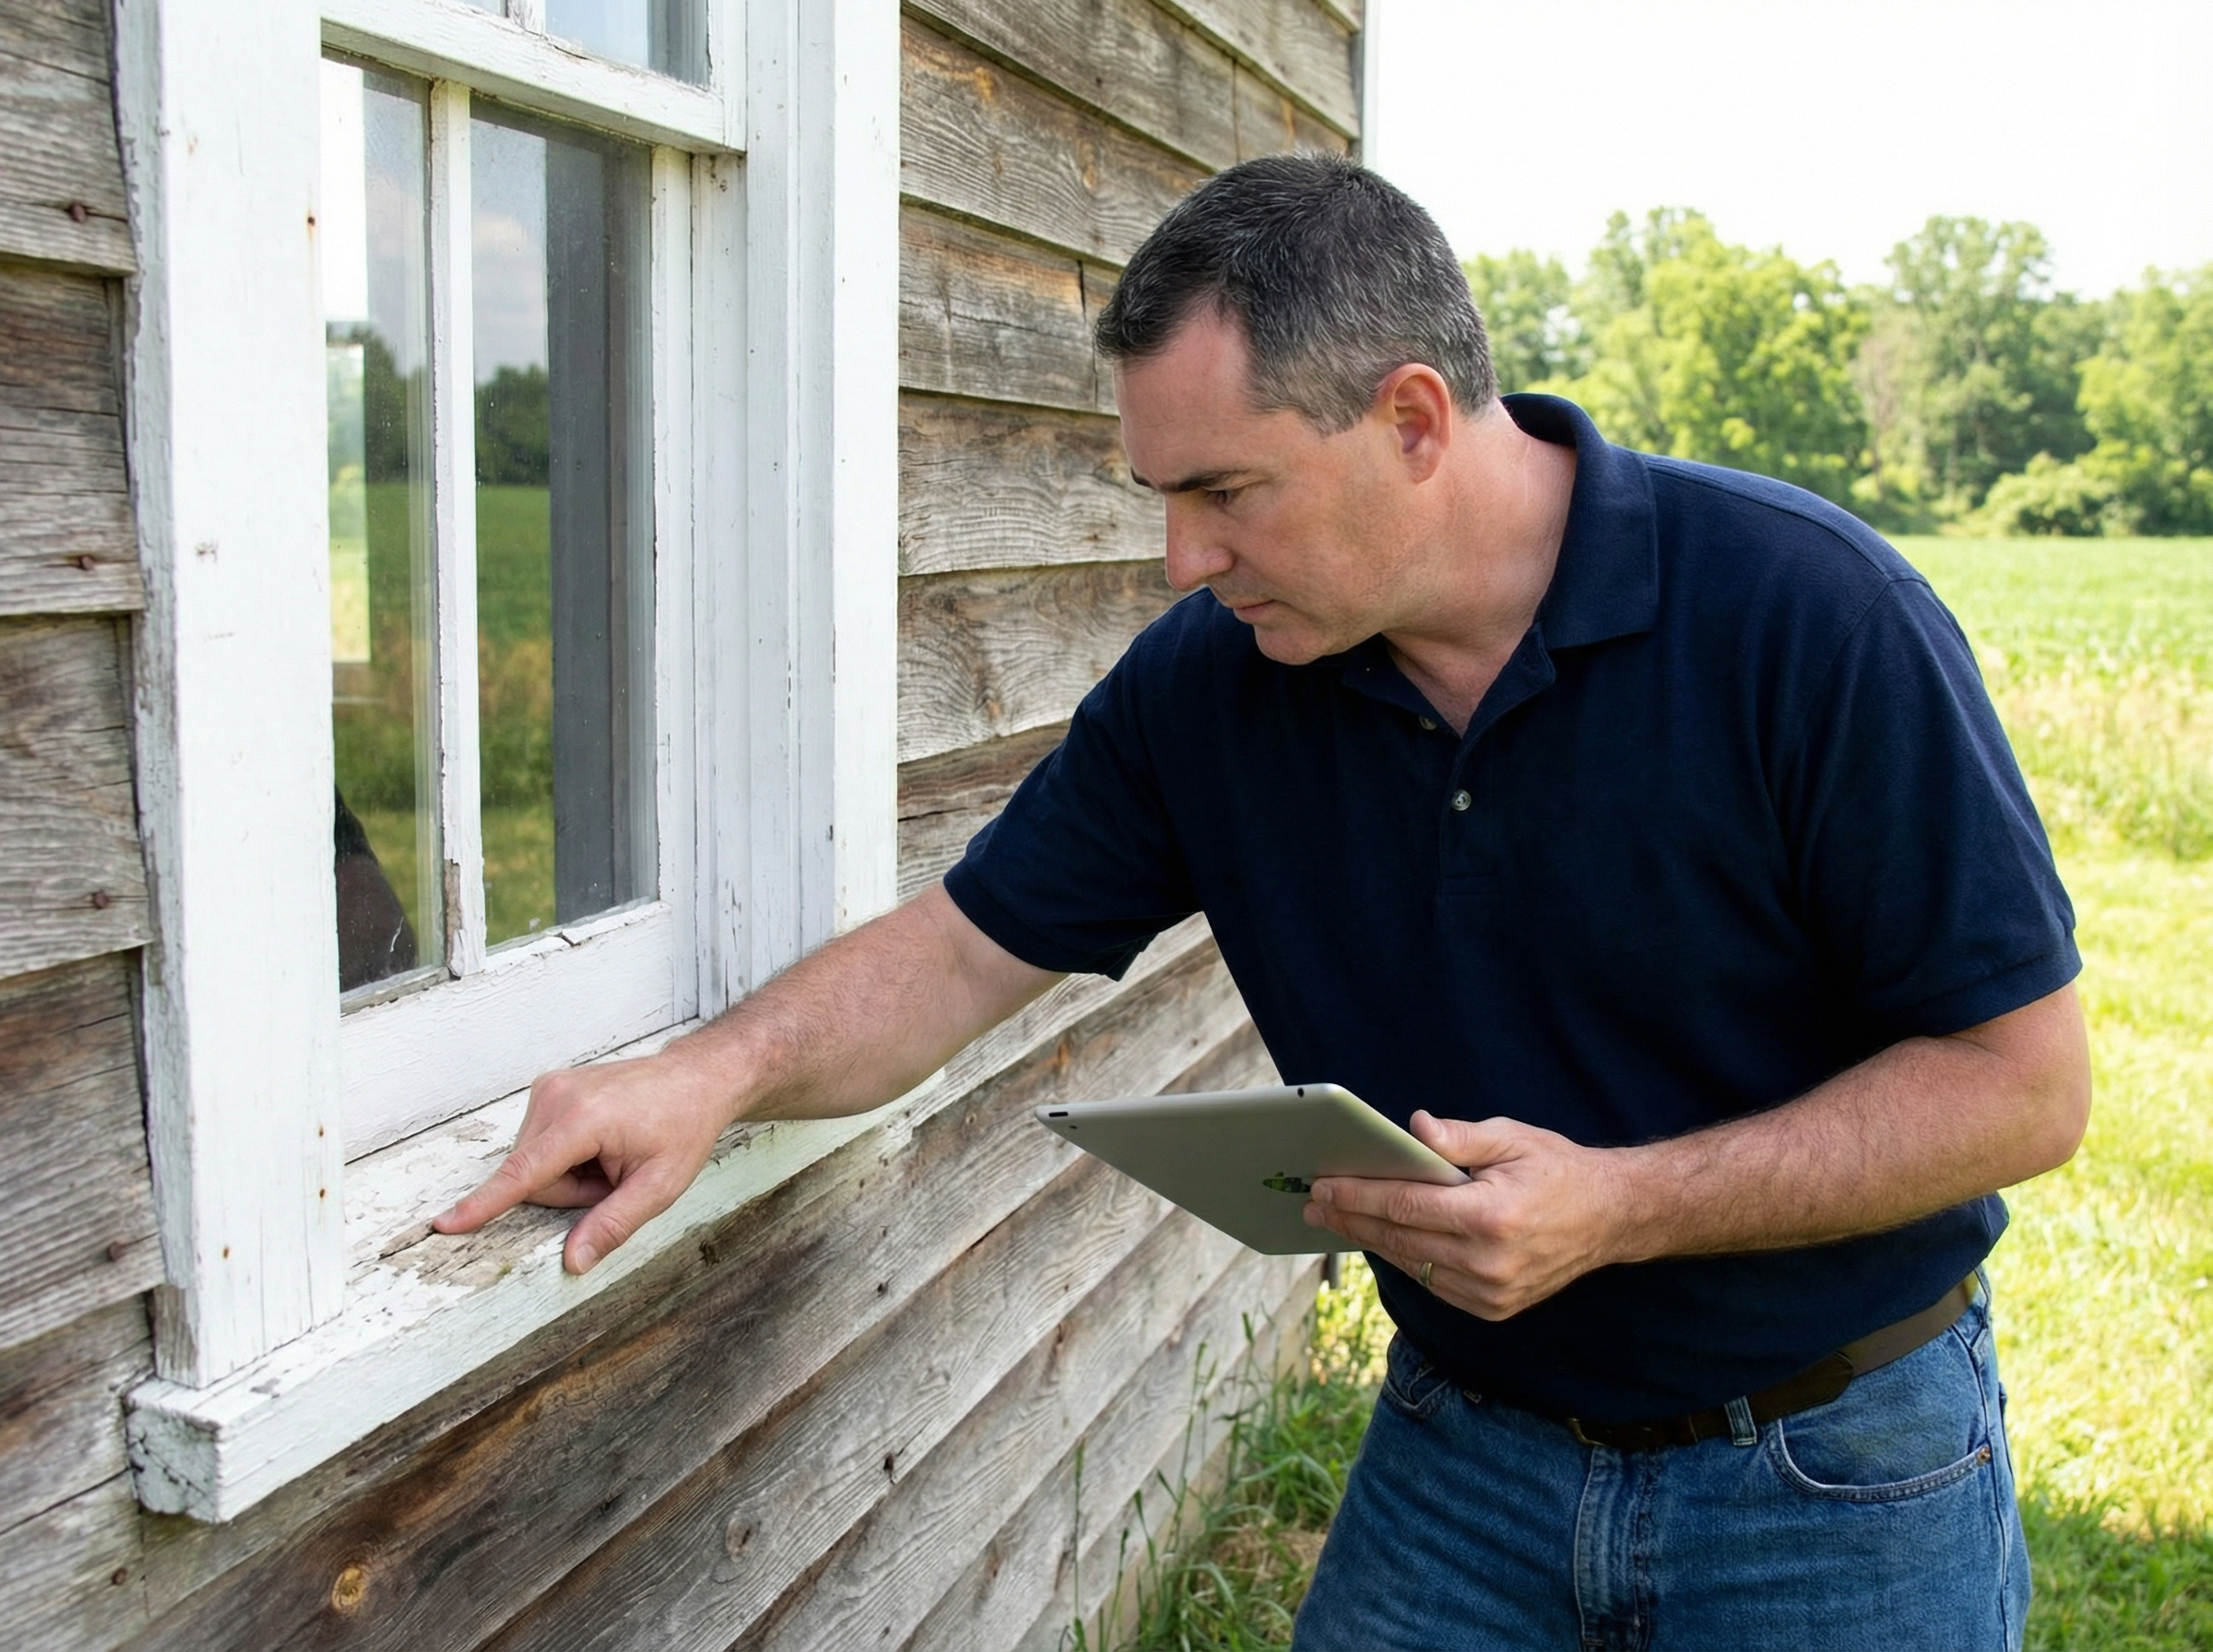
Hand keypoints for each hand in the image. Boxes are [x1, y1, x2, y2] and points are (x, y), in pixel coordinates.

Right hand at [433, 1048, 734, 1274]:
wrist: (695, 1078)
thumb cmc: (683, 1126)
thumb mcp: (660, 1186)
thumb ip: (613, 1224)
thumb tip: (573, 1261)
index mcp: (584, 1119)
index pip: (524, 1173)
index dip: (484, 1204)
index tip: (445, 1224)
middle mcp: (557, 1097)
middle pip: (532, 1178)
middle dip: (569, 1192)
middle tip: (615, 1174)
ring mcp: (550, 1088)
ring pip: (532, 1164)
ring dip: (569, 1174)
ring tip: (611, 1155)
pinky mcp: (549, 1089)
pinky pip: (539, 1144)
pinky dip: (566, 1155)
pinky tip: (599, 1143)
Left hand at [1303, 1111, 1626, 1319]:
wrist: (1611, 1218)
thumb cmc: (1557, 1170)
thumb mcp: (1513, 1138)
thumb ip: (1459, 1138)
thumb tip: (1413, 1128)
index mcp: (1490, 1217)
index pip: (1404, 1206)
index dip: (1357, 1196)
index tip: (1323, 1185)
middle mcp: (1488, 1263)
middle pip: (1398, 1239)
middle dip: (1351, 1219)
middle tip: (1314, 1204)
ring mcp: (1491, 1292)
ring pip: (1411, 1266)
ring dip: (1372, 1241)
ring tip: (1338, 1219)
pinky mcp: (1494, 1308)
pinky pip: (1433, 1284)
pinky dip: (1406, 1260)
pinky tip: (1382, 1238)